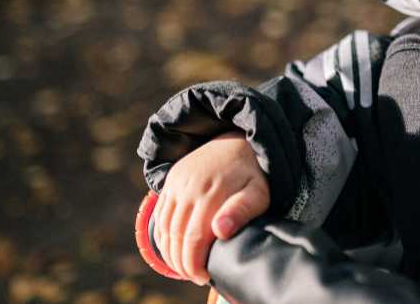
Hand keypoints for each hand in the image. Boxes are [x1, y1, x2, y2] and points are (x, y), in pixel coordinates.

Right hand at [154, 131, 269, 285]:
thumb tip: (220, 231)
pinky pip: (160, 215)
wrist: (238, 142)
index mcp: (212, 192)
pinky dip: (163, 237)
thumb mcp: (258, 192)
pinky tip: (173, 249)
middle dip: (182, 263)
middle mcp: (190, 187)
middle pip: (176, 236)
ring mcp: (178, 183)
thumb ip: (241, 211)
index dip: (195, 263)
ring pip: (165, 228)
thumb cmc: (253, 175)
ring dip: (170, 253)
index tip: (203, 276)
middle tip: (194, 276)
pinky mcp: (172, 180)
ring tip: (184, 267)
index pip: (194, 238)